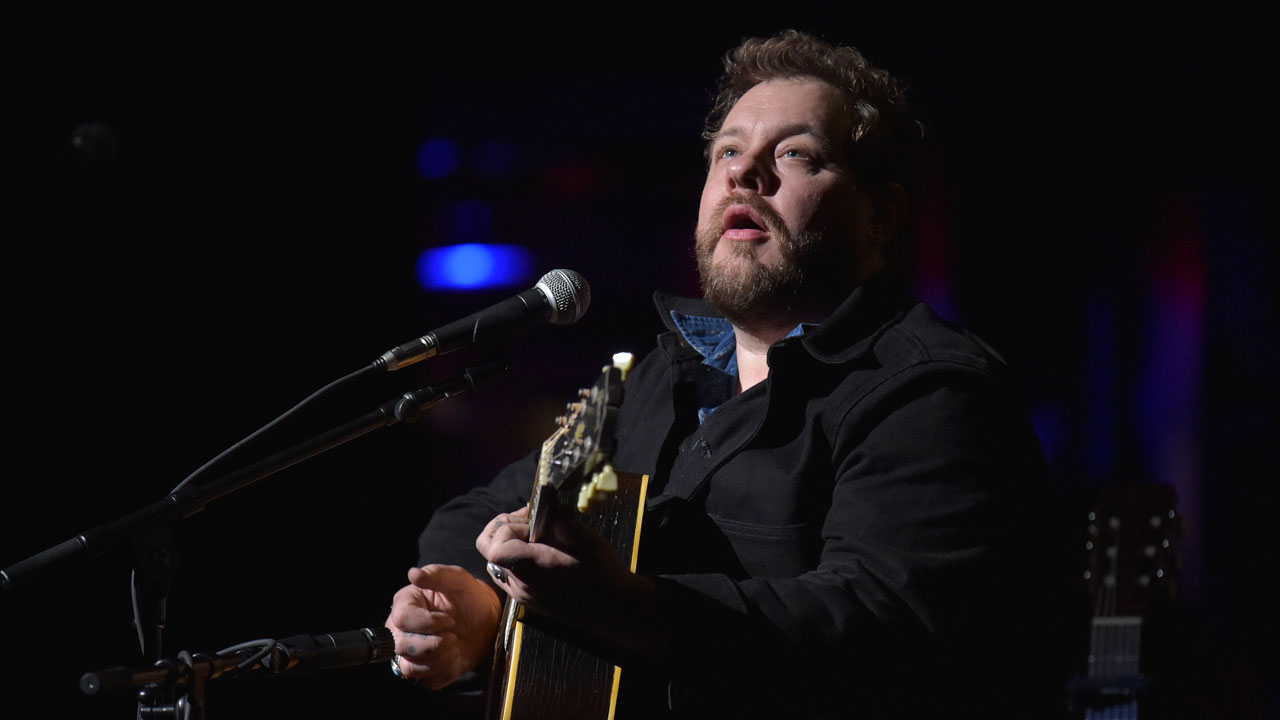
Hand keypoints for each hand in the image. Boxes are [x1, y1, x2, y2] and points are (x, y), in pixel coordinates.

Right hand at [385, 564, 501, 688]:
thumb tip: (413, 573)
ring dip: (439, 658)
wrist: (488, 620)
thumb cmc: (469, 596)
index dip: (427, 623)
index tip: (449, 619)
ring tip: (455, 644)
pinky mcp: (427, 671)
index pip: (402, 619)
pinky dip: (445, 671)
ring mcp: (412, 653)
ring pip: (410, 668)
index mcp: (405, 605)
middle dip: (434, 643)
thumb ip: (437, 574)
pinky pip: (428, 681)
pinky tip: (455, 656)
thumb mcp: (458, 579)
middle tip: (453, 634)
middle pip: (402, 646)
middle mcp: (402, 630)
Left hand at [475, 506, 659, 654]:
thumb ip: (566, 523)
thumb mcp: (589, 542)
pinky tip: (540, 551)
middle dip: (504, 529)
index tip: (532, 520)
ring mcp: (522, 593)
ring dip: (509, 542)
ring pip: (496, 561)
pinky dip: (516, 557)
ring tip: (537, 534)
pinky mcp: (528, 598)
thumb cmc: (602, 573)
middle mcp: (520, 584)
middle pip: (489, 551)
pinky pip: (507, 573)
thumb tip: (554, 506)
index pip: (495, 546)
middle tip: (531, 520)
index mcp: (532, 568)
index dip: (507, 526)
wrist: (613, 609)